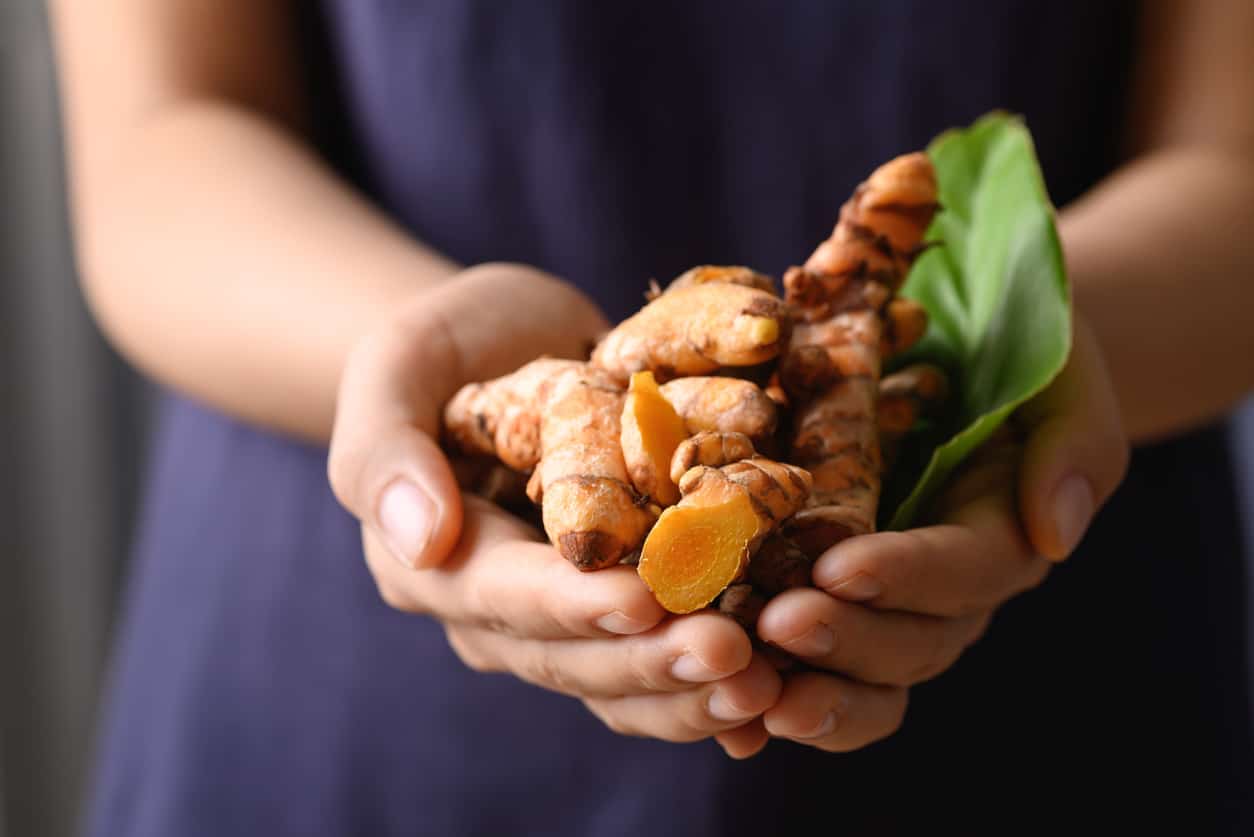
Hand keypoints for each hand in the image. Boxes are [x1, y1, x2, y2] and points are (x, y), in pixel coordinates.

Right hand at [328, 263, 779, 743]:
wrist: (502, 344)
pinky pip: (664, 654)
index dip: (574, 604)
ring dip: (695, 687)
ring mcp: (564, 616)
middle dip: (654, 659)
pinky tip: (779, 685)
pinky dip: (715, 678)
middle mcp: (498, 611)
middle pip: (574, 655)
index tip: (645, 600)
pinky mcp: (621, 601)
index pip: (505, 596)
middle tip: (735, 656)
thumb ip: (387, 451)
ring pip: (625, 675)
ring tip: (768, 683)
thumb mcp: (396, 368)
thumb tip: (422, 543)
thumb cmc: (443, 344)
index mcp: (436, 563)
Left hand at [715, 316, 1129, 757]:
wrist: (967, 351)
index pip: (964, 570)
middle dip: (845, 638)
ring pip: (865, 674)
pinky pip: (818, 672)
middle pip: (911, 640)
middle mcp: (949, 590)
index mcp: (1003, 536)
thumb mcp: (1063, 376)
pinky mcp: (839, 605)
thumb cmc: (1023, 350)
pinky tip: (732, 720)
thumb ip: (1074, 446)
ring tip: (750, 687)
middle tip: (776, 624)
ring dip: (809, 686)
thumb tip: (1054, 534)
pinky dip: (777, 699)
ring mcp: (893, 606)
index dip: (905, 575)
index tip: (840, 569)